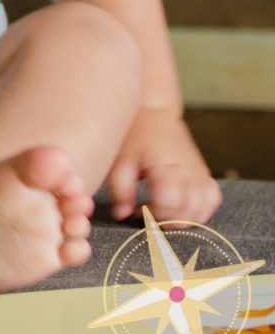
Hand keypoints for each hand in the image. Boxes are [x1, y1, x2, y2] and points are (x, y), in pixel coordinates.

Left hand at [107, 107, 221, 223]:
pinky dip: (200, 210)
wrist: (154, 113)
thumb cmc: (135, 136)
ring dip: (183, 219)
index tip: (138, 209)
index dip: (153, 214)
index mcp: (166, 167)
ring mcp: (200, 173)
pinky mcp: (204, 174)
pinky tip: (181, 208)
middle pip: (187, 212)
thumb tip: (122, 215)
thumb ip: (120, 190)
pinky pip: (212, 199)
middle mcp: (188, 172)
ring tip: (163, 211)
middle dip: (166, 221)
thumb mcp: (120, 160)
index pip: (169, 204)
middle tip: (148, 213)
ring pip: (203, 209)